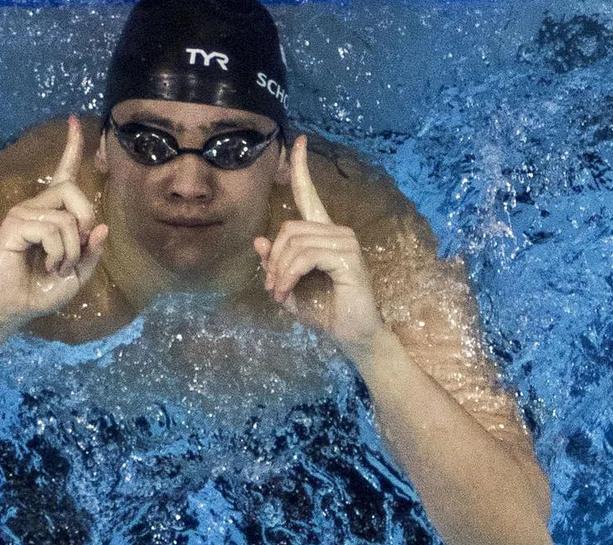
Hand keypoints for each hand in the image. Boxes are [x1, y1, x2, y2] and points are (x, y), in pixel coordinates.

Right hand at [0, 115, 107, 322]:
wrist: (16, 309)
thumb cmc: (42, 290)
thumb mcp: (79, 273)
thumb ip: (92, 250)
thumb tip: (103, 227)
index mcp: (52, 213)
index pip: (64, 173)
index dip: (72, 147)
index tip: (76, 120)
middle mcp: (36, 207)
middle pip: (74, 191)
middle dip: (86, 223)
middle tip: (78, 252)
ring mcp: (23, 214)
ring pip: (66, 216)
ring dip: (72, 250)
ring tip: (57, 267)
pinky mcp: (14, 224)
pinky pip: (51, 228)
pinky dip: (58, 252)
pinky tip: (47, 265)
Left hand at [254, 135, 382, 358]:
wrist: (353, 336)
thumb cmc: (325, 312)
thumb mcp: (290, 287)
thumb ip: (276, 265)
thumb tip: (259, 242)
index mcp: (323, 234)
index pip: (310, 194)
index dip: (302, 167)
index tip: (297, 140)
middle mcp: (337, 231)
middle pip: (288, 228)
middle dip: (274, 260)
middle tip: (272, 288)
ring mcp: (346, 241)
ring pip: (295, 243)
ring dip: (279, 272)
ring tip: (280, 294)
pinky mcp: (348, 256)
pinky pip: (305, 256)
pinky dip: (289, 276)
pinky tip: (288, 293)